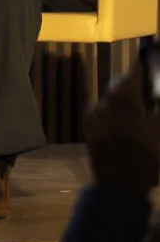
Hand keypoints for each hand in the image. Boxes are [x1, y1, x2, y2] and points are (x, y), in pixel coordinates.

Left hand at [83, 58, 159, 196]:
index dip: (143, 65)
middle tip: (148, 86)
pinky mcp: (89, 128)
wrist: (119, 184)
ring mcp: (94, 116)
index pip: (133, 73)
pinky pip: (103, 110)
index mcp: (123, 101)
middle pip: (120, 84)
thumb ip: (159, 106)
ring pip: (111, 97)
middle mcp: (104, 103)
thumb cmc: (146, 157)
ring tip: (140, 106)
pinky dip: (115, 109)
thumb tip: (156, 92)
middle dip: (134, 82)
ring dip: (125, 96)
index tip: (151, 57)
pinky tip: (127, 120)